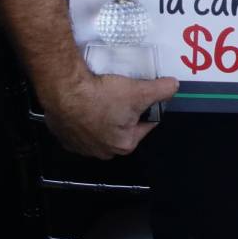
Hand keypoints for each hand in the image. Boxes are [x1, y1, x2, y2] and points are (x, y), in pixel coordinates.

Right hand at [41, 71, 178, 157]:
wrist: (64, 92)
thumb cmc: (103, 96)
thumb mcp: (140, 90)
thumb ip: (163, 90)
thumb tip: (174, 86)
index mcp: (125, 145)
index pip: (146, 125)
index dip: (147, 107)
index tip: (142, 95)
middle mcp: (103, 151)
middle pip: (122, 127)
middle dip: (124, 113)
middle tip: (121, 94)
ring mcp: (80, 146)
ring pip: (100, 128)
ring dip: (103, 115)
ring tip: (103, 96)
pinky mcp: (63, 137)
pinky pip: (79, 126)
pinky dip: (83, 116)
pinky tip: (84, 102)